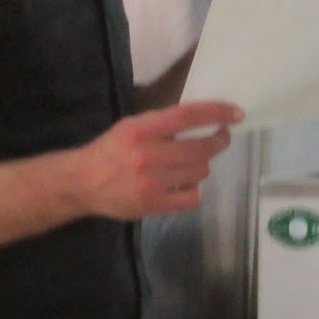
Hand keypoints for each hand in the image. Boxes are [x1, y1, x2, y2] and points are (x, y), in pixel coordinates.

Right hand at [76, 100, 242, 219]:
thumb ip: (161, 123)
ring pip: (199, 172)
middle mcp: (148, 156)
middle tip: (221, 138)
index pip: (187, 116)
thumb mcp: (131, 126)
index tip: (235, 113)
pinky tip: (185, 184)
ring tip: (194, 162)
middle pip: (200, 148)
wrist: (83, 183)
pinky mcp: (154, 205)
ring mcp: (152, 183)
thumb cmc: (111, 150)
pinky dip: (193, 189)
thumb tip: (200, 118)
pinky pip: (192, 197)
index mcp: (141, 130)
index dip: (216, 112)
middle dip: (218, 141)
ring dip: (202, 165)